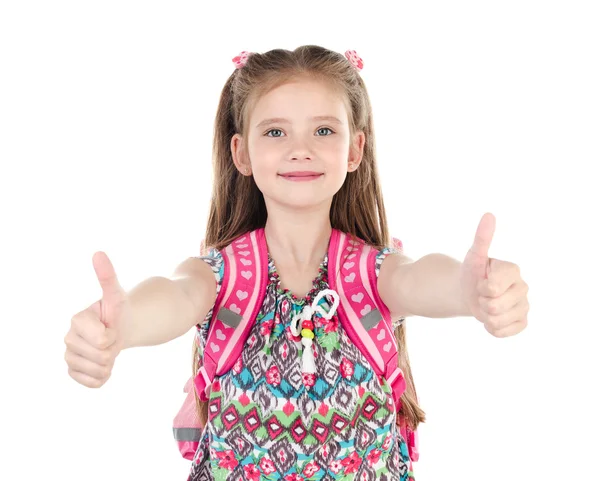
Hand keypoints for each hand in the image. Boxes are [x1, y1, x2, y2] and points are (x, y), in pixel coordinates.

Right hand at [64, 251, 130, 386]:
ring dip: (110, 362)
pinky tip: (103, 363)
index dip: (113, 335)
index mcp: (77, 320)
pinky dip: (104, 376)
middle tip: (111, 337)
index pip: (103, 340)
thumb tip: (98, 253)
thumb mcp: (117, 293)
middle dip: (113, 348)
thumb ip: (107, 276)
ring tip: (108, 348)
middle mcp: (68, 338)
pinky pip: (94, 383)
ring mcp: (69, 356)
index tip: (110, 325)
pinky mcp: (73, 372)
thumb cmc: (118, 310)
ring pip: (99, 371)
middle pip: (101, 357)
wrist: (120, 328)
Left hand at [459, 213, 529, 337]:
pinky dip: (491, 328)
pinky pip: (503, 332)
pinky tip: (492, 318)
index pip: (492, 288)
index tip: (482, 280)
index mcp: (513, 270)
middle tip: (483, 294)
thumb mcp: (474, 255)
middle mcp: (523, 287)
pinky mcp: (522, 322)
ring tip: (486, 304)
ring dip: (485, 316)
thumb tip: (489, 214)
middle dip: (481, 302)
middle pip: (494, 306)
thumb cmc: (472, 272)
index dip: (481, 287)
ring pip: (497, 320)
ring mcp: (524, 306)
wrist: (469, 292)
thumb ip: (482, 237)